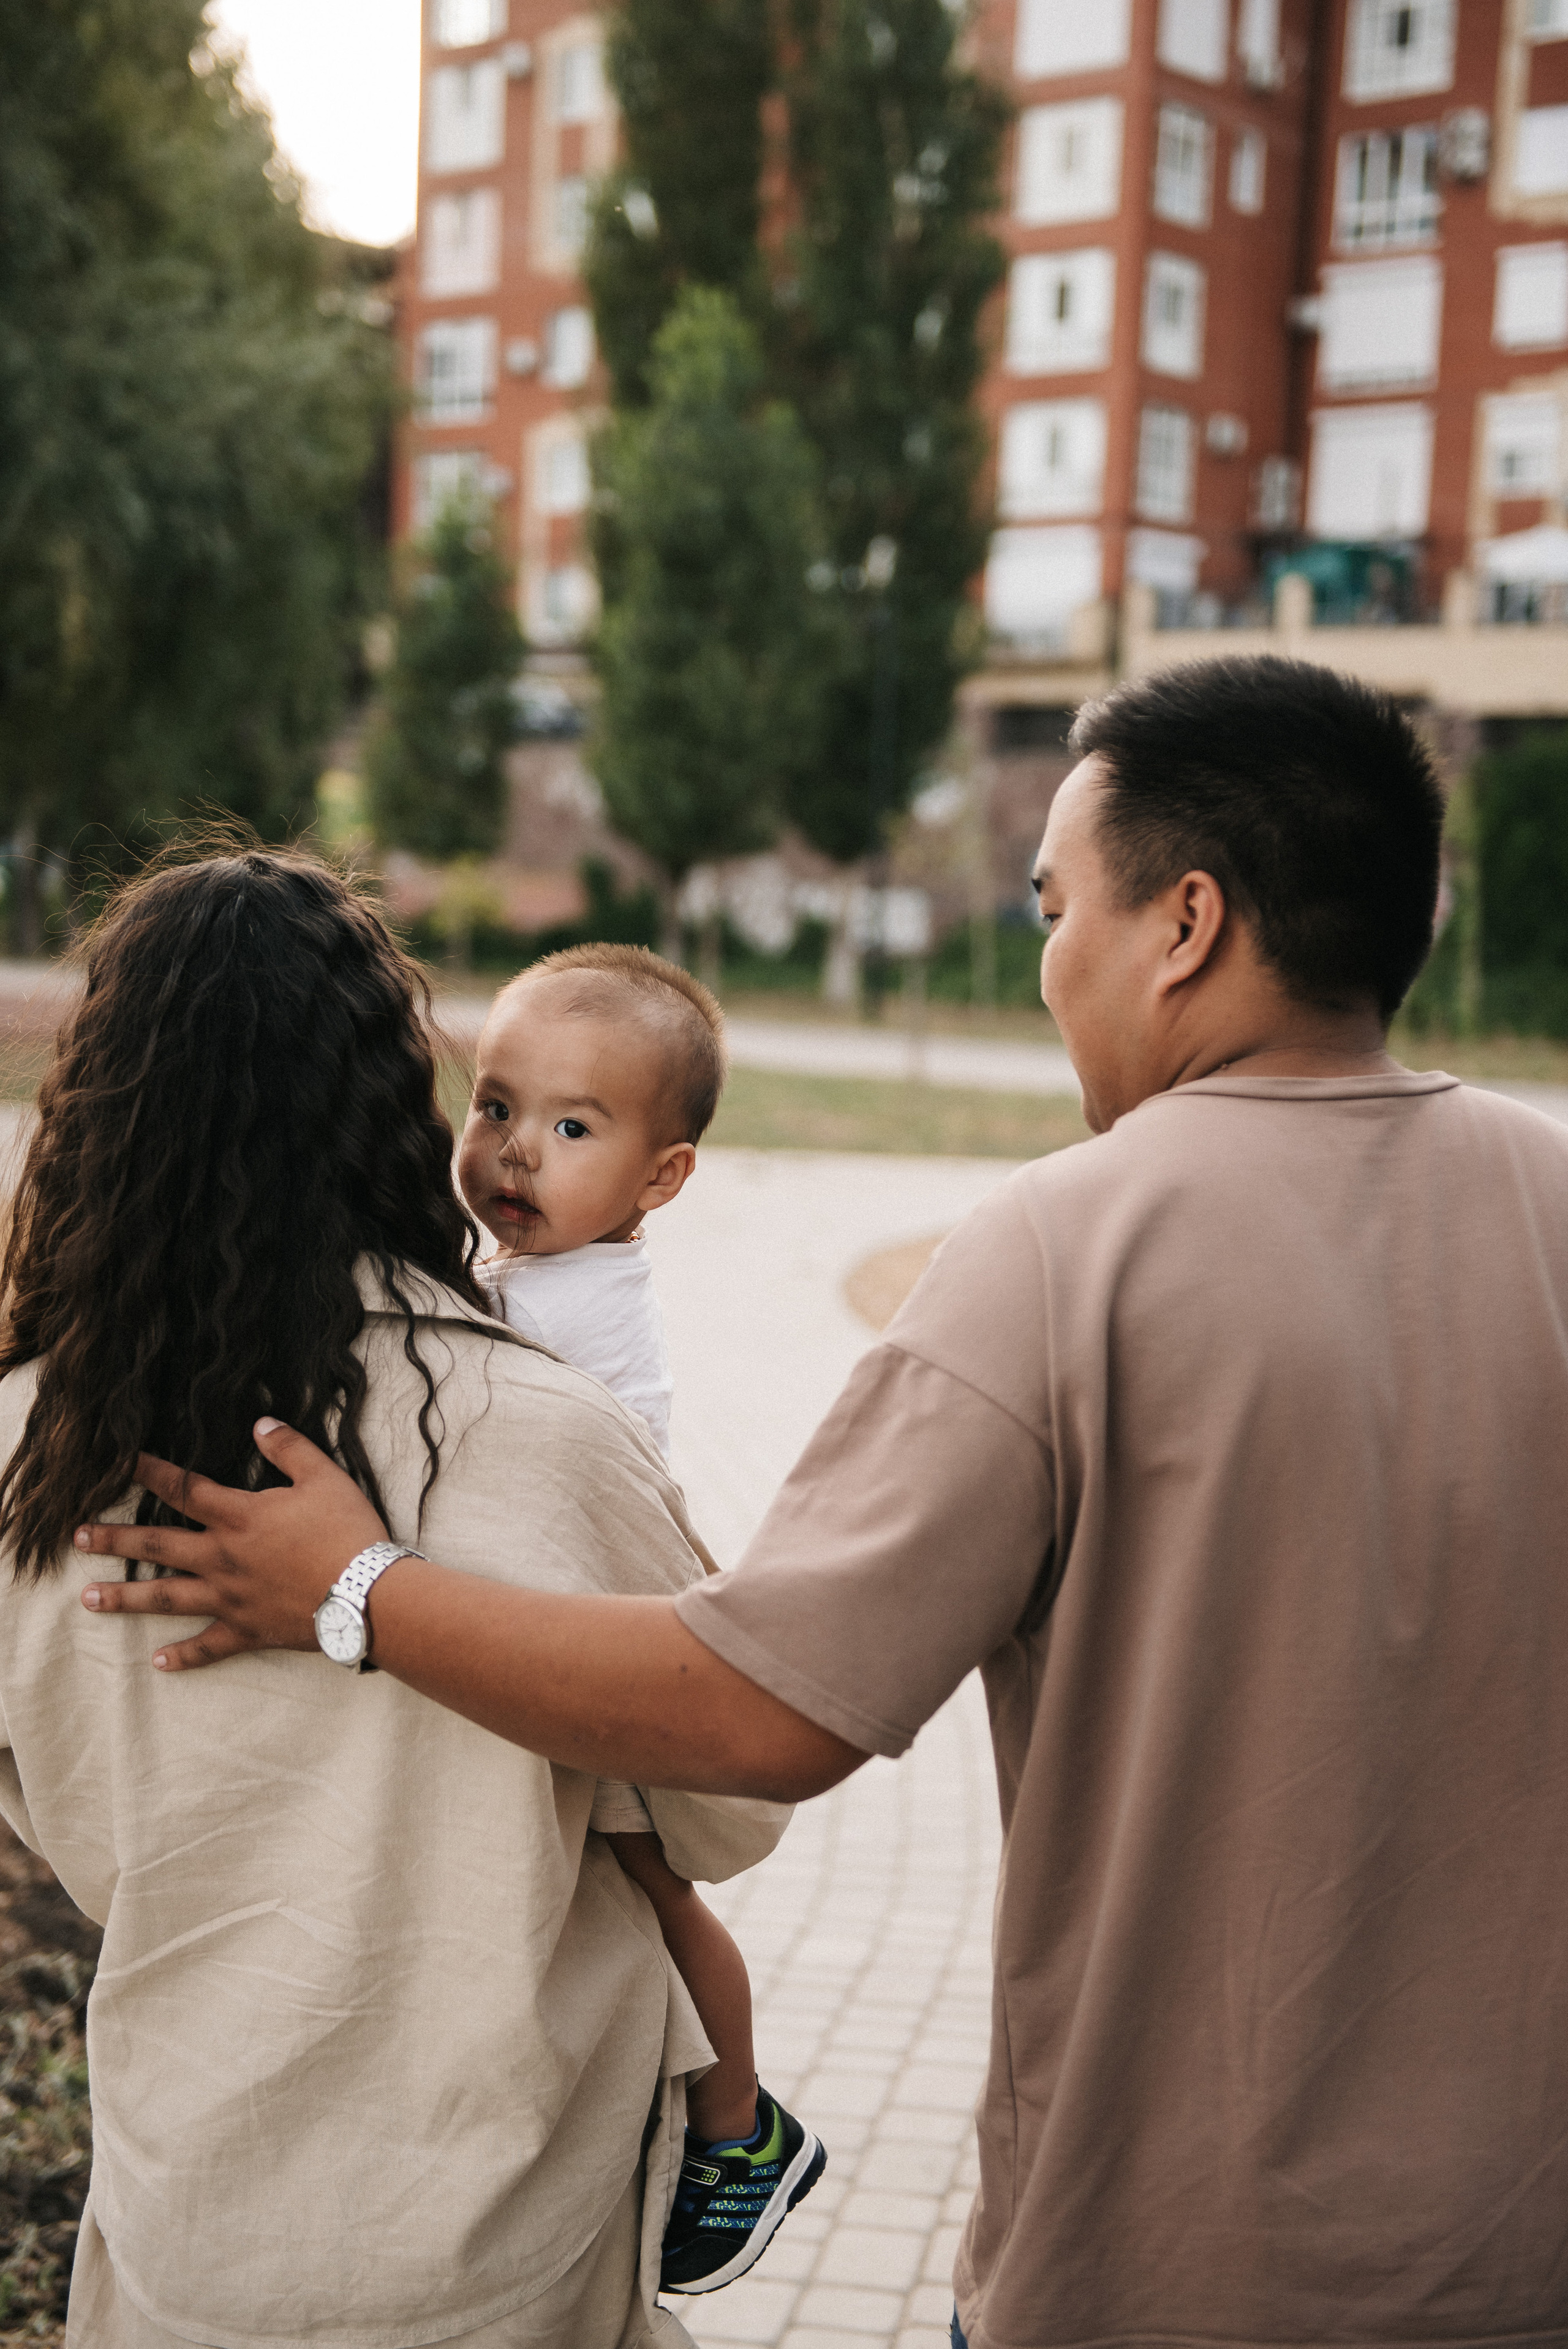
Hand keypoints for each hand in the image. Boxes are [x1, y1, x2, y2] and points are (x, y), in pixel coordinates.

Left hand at [76, 1419, 386, 1670]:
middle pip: (158, 1544)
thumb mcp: (324, 1478)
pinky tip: (157, 1662)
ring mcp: (230, 1598)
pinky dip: (183, 1656)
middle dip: (114, 1539)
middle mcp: (223, 1557)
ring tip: (87, 1598)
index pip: (184, 1488)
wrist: (367, 1594)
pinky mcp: (247, 1631)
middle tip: (76, 1537)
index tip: (119, 1462)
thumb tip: (260, 1423)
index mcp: (240, 1516)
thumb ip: (289, 1448)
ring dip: (124, 1596)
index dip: (151, 1472)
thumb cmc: (348, 1532)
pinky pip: (208, 1647)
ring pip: (166, 1597)